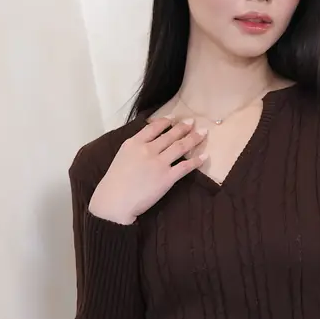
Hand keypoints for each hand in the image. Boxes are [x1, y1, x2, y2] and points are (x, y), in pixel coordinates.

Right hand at [88, 117, 207, 224]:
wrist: (114, 201)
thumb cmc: (114, 183)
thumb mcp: (122, 157)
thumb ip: (135, 148)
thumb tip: (147, 143)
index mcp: (134, 143)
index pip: (153, 127)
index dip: (166, 121)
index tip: (174, 117)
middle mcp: (148, 149)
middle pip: (170, 135)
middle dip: (183, 127)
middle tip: (192, 122)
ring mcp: (159, 163)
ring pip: (180, 147)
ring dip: (193, 139)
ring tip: (202, 133)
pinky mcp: (167, 178)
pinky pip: (186, 166)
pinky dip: (197, 160)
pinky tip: (204, 156)